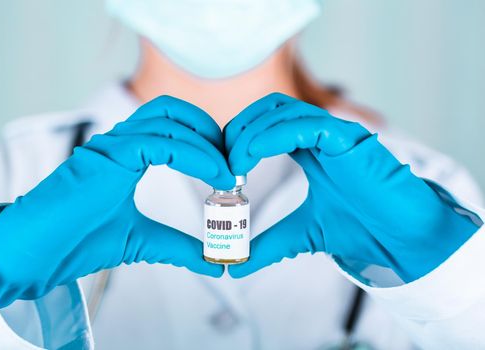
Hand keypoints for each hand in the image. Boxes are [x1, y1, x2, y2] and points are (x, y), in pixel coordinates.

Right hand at [0, 95, 234, 307]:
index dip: (205, 140)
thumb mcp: (143, 241)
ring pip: (169, 120)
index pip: (173, 125)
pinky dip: (194, 155)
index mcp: (126, 154)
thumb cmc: (79, 242)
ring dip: (206, 143)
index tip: (229, 172)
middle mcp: (119, 141)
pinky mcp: (107, 156)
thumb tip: (213, 262)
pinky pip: (160, 142)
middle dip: (210, 131)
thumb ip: (178, 246)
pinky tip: (215, 176)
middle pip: (173, 111)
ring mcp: (111, 145)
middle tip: (233, 164)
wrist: (37, 254)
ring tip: (229, 173)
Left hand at [224, 93, 476, 281]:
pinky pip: (304, 125)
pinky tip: (253, 155)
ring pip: (282, 112)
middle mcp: (322, 135)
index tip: (223, 166)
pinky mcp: (348, 138)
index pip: (266, 125)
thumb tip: (234, 266)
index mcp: (311, 149)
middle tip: (224, 160)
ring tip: (234, 163)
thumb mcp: (300, 235)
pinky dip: (272, 135)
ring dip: (251, 133)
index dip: (240, 138)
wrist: (400, 240)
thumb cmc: (360, 230)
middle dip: (240, 129)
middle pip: (269, 109)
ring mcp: (335, 133)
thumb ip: (267, 245)